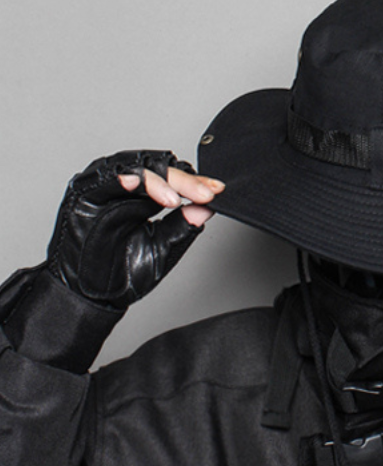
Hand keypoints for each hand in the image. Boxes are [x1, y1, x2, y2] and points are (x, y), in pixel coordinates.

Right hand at [47, 150, 224, 308]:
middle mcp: (124, 187)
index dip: (195, 183)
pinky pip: (101, 180)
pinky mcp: (82, 195)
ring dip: (156, 180)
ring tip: (173, 198)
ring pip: (132, 168)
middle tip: (203, 194)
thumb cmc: (121, 274)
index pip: (173, 179)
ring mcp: (103, 188)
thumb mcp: (161, 249)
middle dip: (183, 181)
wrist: (92, 298)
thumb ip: (182, 227)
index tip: (216, 191)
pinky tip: (134, 183)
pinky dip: (119, 179)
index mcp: (144, 197)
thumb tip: (207, 208)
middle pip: (157, 168)